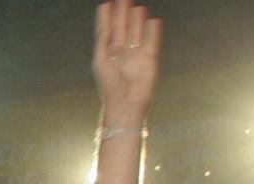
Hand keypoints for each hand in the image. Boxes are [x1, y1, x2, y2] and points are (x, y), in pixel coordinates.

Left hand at [92, 0, 161, 123]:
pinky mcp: (150, 59)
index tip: (106, 3)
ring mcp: (136, 55)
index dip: (106, 17)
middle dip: (122, 13)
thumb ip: (102, 41)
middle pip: (122, 28)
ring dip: (136, 20)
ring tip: (137, 7)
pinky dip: (152, 31)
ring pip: (137, 32)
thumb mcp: (100, 61)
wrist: (127, 104)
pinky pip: (151, 41)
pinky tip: (153, 20)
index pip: (107, 30)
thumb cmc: (110, 87)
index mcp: (107, 54)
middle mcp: (121, 53)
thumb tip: (104, 22)